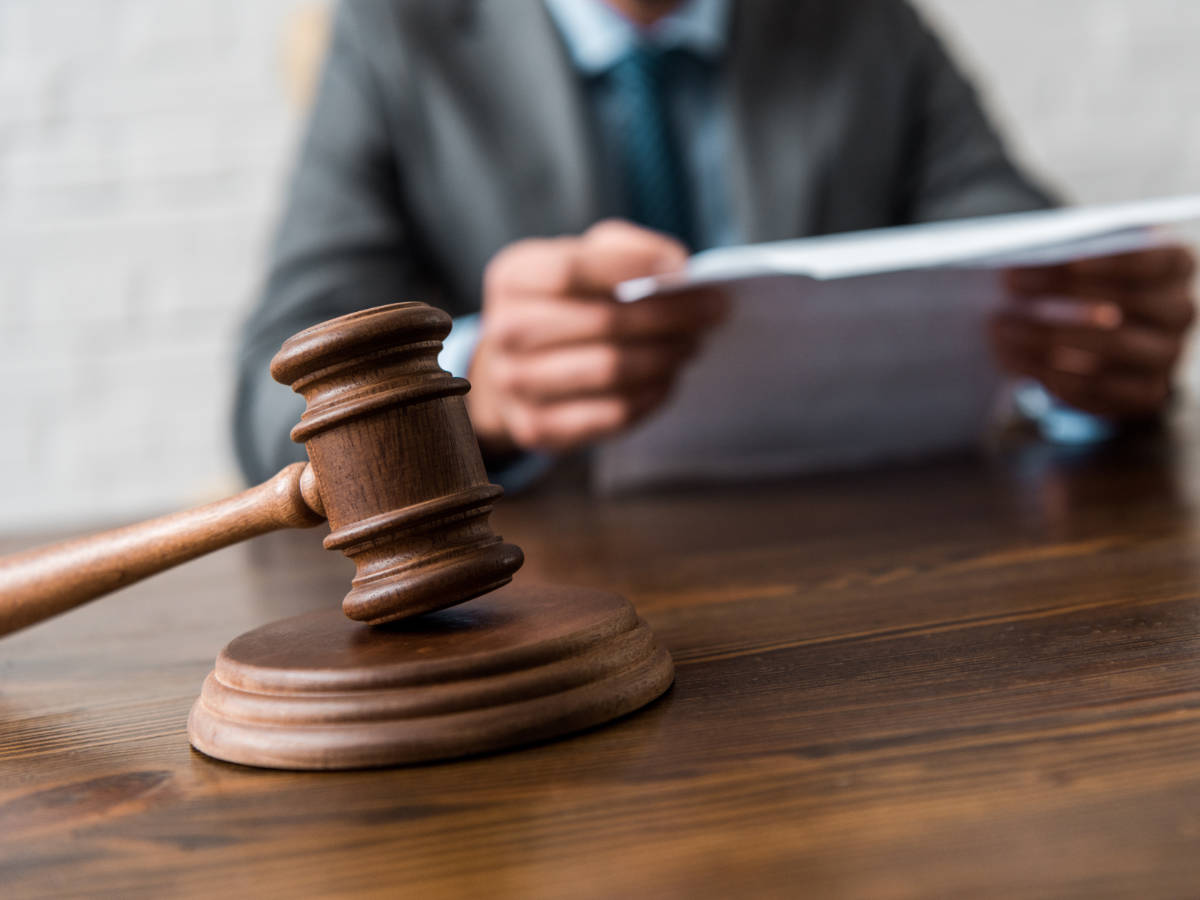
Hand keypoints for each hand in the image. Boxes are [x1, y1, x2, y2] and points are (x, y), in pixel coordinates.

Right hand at [467, 220, 727, 458]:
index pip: (573, 270)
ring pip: (609, 370)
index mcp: (513, 277)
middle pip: (601, 322)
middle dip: (668, 316)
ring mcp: (514, 384)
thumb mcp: (580, 259)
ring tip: (692, 345)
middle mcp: (503, 331)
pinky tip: (667, 380)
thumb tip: (676, 269)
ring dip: (664, 357)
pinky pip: (609, 414)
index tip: (683, 271)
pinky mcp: (536, 428)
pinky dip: (650, 396)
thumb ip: (624, 250)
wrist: (513, 367)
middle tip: (713, 311)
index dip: (632, 266)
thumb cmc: (564, 303)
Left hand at [991, 244, 1195, 417]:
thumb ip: (1065, 253)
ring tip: (1002, 329)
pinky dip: (1055, 376)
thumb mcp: (1084, 258)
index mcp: (1175, 264)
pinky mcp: (1145, 392)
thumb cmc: (1088, 281)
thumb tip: (1018, 264)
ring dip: (1049, 339)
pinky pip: (1101, 389)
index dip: (1110, 261)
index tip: (1067, 263)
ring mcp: (1167, 355)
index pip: (1152, 259)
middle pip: (1128, 304)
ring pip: (1112, 348)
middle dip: (1064, 296)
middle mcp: (1180, 309)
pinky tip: (1017, 361)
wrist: (1105, 336)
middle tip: (1009, 290)